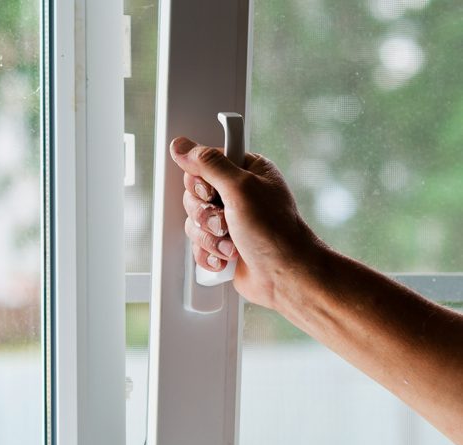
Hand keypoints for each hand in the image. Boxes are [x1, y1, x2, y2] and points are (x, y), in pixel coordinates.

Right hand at [170, 137, 322, 308]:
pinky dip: (210, 254)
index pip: (203, 163)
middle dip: (206, 215)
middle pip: (193, 196)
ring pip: (194, 223)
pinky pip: (197, 246)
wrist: (283, 276)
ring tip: (232, 243)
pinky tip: (228, 257)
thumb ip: (209, 164)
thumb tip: (182, 146)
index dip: (201, 182)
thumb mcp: (240, 189)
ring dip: (210, 238)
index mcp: (246, 171)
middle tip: (226, 222)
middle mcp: (236, 194)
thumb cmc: (274, 233)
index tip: (213, 193)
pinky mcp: (222, 245)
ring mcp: (228, 221)